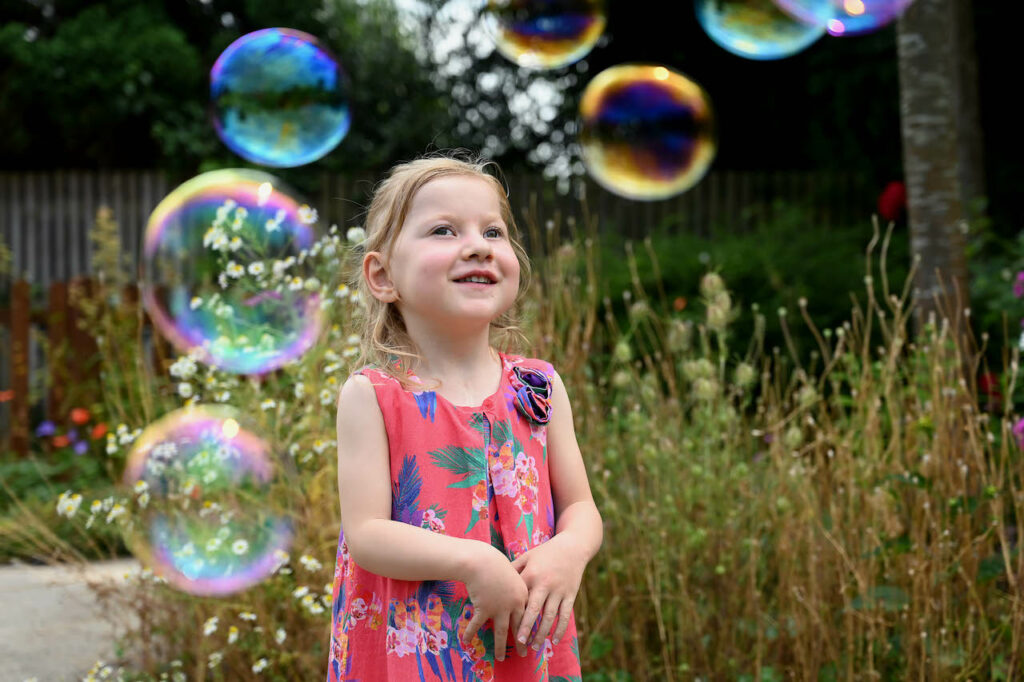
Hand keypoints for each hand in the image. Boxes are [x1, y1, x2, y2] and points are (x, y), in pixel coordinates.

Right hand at [461, 544, 527, 661]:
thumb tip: (519, 596)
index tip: (532, 638)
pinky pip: (477, 625)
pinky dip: (470, 632)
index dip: (529, 628)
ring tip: (501, 658)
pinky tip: (466, 641)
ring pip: (501, 632)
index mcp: (523, 595)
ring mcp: (499, 608)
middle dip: (521, 643)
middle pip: (518, 627)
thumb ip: (517, 586)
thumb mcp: (513, 573)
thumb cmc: (496, 563)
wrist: (482, 560)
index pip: (528, 616)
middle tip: (524, 654)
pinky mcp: (484, 609)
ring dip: (500, 647)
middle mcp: (513, 604)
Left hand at [510, 533, 586, 655]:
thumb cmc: (546, 553)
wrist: (572, 547)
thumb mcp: (528, 557)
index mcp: (531, 574)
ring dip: (542, 632)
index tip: (505, 627)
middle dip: (527, 627)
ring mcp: (559, 590)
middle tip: (520, 642)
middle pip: (535, 609)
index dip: (513, 613)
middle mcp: (545, 583)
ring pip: (550, 615)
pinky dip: (560, 629)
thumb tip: (495, 580)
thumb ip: (513, 568)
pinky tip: (554, 640)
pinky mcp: (570, 594)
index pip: (520, 598)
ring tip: (534, 647)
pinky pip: (565, 615)